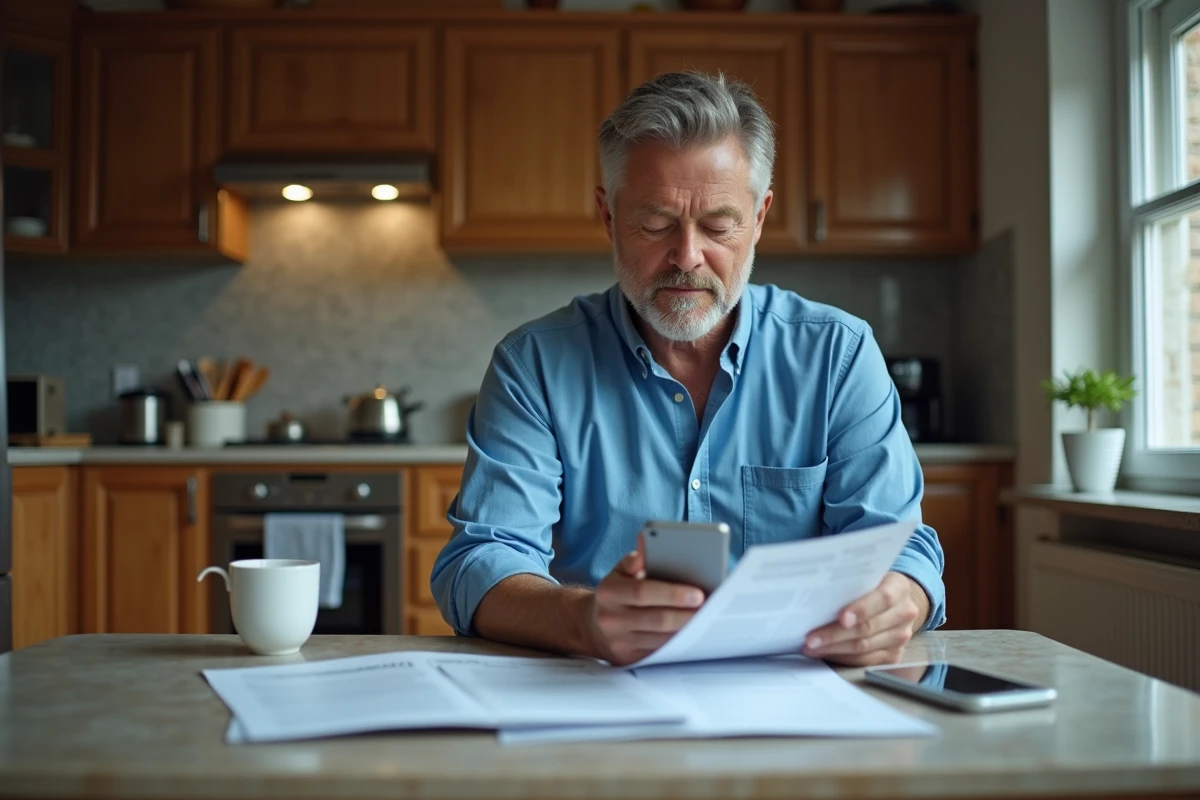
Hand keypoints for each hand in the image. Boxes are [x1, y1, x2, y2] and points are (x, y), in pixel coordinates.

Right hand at [585, 537, 705, 665]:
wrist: (592, 627)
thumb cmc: (617, 593)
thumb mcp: (619, 572)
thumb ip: (634, 559)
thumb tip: (645, 542)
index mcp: (609, 592)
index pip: (643, 592)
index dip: (673, 594)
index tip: (699, 593)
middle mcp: (610, 619)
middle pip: (657, 619)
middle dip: (687, 615)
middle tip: (710, 610)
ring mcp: (619, 642)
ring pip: (661, 640)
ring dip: (687, 632)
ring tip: (707, 622)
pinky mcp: (627, 660)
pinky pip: (659, 653)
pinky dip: (678, 644)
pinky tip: (693, 636)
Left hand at [801, 571, 928, 666]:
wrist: (896, 602)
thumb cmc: (872, 586)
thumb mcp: (867, 577)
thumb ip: (851, 584)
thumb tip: (817, 596)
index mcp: (899, 588)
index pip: (882, 599)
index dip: (861, 609)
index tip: (841, 618)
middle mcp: (904, 613)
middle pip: (868, 628)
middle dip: (835, 635)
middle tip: (810, 639)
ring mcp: (901, 636)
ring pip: (864, 647)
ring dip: (834, 649)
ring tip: (811, 648)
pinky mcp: (895, 655)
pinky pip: (866, 661)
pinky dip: (843, 658)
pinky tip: (826, 653)